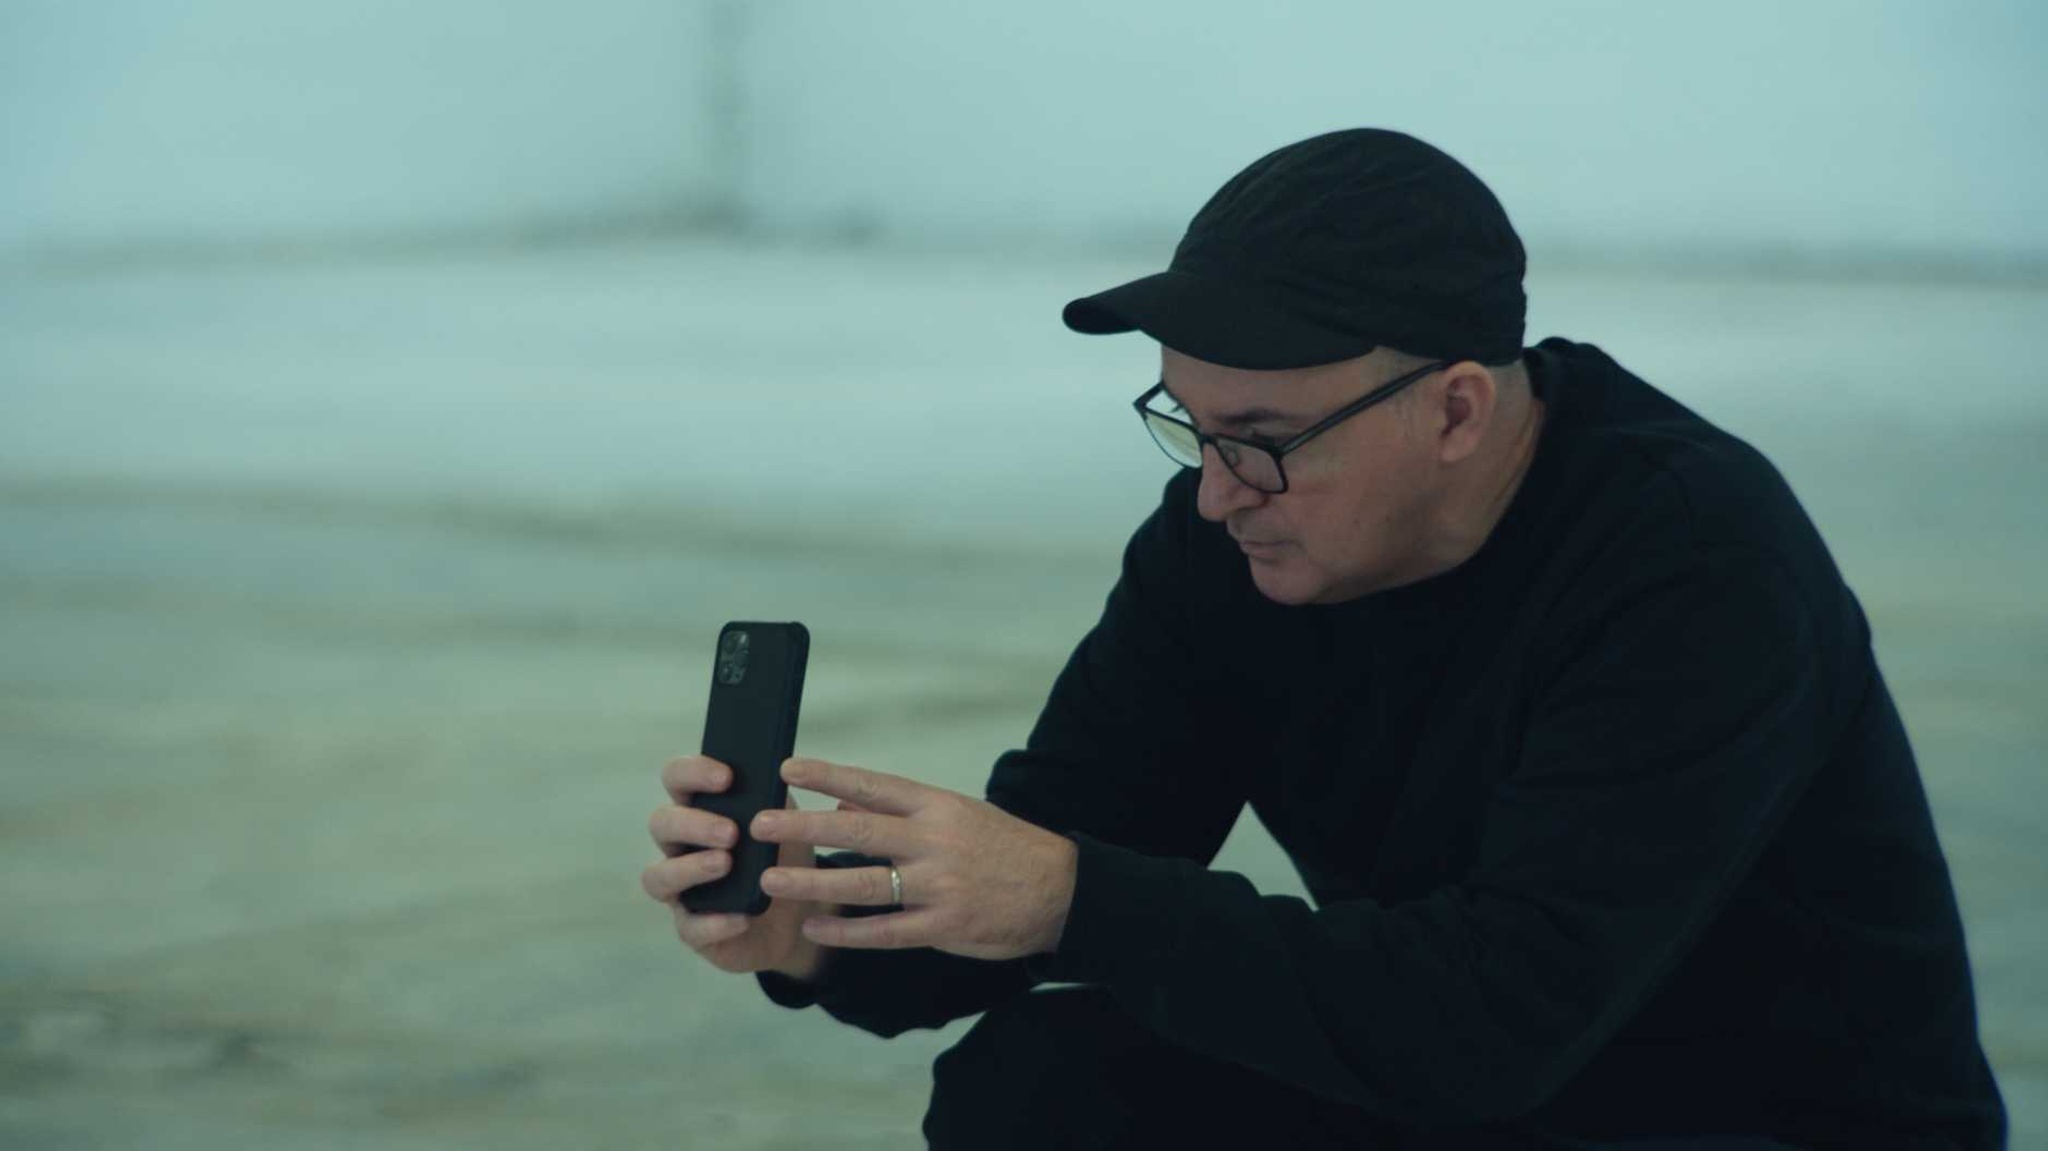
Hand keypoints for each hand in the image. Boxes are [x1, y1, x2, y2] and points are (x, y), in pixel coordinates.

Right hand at [641, 755, 827, 979]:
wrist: (802, 911)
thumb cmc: (782, 855)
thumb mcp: (786, 822)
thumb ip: (775, 800)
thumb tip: (777, 774)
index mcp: (699, 808)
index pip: (677, 778)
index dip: (692, 772)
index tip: (726, 777)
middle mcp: (680, 846)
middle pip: (661, 824)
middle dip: (694, 824)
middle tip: (731, 832)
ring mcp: (681, 889)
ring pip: (658, 877)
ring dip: (690, 868)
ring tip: (725, 864)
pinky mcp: (692, 929)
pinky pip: (690, 928)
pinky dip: (715, 923)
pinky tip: (742, 917)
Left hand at [747, 756, 1078, 961]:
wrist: (1060, 889)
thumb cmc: (1003, 846)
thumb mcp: (957, 813)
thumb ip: (901, 810)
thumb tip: (844, 803)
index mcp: (938, 805)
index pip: (874, 784)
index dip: (828, 775)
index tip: (788, 768)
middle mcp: (936, 841)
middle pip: (858, 831)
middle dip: (804, 828)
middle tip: (760, 826)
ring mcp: (940, 886)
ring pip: (865, 884)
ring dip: (812, 883)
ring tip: (771, 881)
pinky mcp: (945, 926)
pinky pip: (886, 931)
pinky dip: (848, 931)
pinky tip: (814, 927)